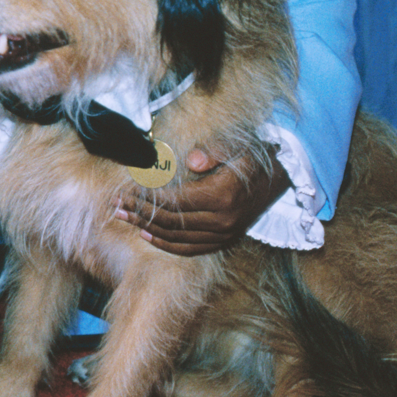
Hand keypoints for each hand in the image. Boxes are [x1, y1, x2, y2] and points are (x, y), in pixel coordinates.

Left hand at [114, 144, 288, 256]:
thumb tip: (190, 161)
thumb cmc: (250, 159)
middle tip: (117, 205)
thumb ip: (212, 153)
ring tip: (124, 218)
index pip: (175, 202)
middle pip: (171, 222)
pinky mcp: (224, 241)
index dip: (148, 198)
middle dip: (141, 214)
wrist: (279, 179)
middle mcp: (222, 221)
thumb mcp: (234, 147)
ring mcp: (224, 235)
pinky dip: (167, 244)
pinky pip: (190, 249)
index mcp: (221, 196)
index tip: (127, 190)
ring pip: (177, 238)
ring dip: (147, 229)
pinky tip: (147, 235)